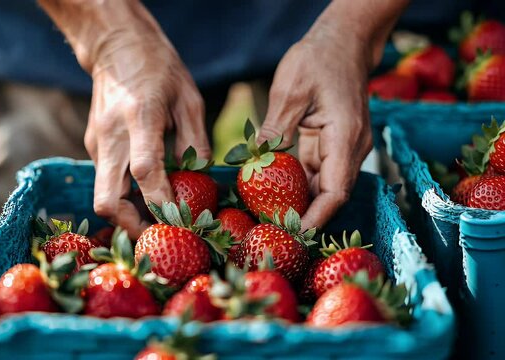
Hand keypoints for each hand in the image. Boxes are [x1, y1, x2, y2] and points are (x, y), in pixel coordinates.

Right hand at [39, 0, 209, 237]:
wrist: (116, 46)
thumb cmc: (158, 68)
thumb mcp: (189, 98)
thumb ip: (195, 142)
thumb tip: (199, 179)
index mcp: (140, 118)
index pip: (145, 171)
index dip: (161, 202)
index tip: (181, 219)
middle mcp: (111, 137)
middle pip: (107, 200)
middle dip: (131, 225)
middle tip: (158, 232)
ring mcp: (97, 143)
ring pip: (103, 196)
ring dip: (127, 213)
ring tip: (156, 215)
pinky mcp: (93, 146)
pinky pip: (106, 181)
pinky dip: (124, 194)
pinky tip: (145, 190)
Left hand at [258, 0, 407, 228]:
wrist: (342, 41)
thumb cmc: (319, 59)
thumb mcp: (290, 92)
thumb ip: (275, 130)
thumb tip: (256, 162)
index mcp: (345, 138)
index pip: (336, 191)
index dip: (316, 218)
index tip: (294, 235)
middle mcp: (349, 148)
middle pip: (329, 194)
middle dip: (303, 215)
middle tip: (270, 230)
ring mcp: (341, 147)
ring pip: (321, 185)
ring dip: (298, 202)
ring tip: (267, 217)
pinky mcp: (330, 143)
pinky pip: (314, 171)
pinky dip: (296, 184)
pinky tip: (272, 192)